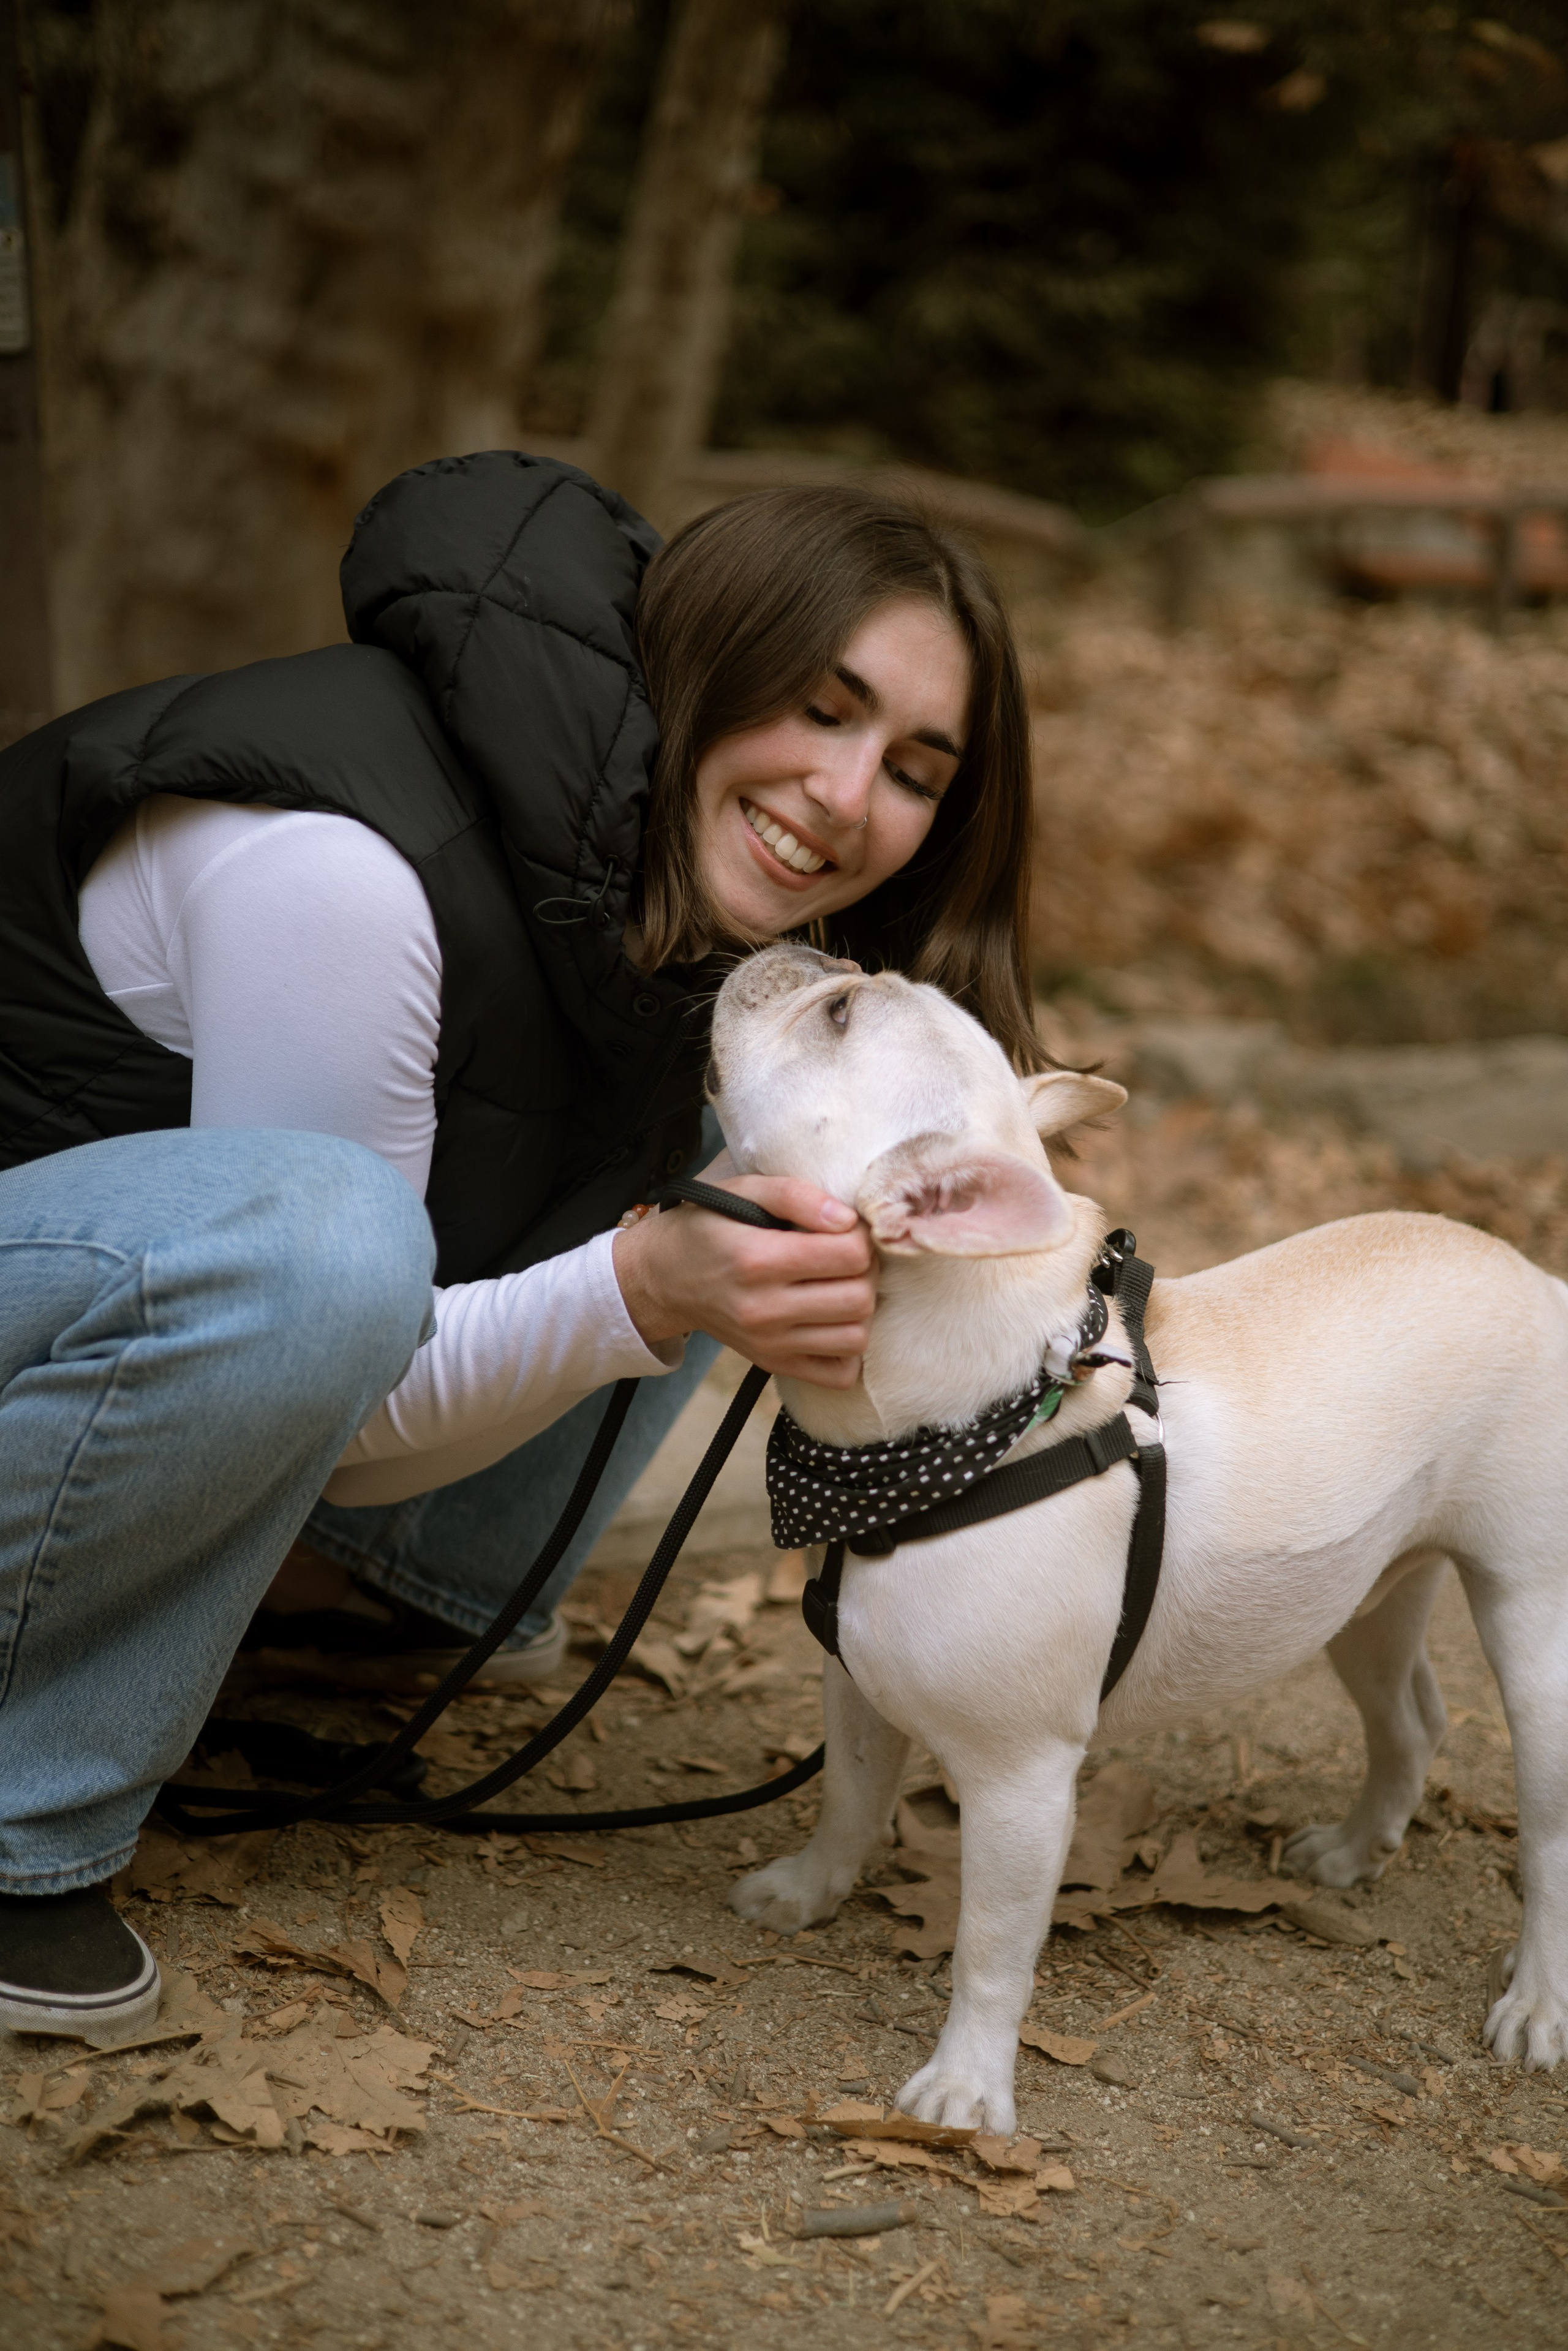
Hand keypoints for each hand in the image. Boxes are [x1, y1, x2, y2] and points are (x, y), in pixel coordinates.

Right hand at [613, 1166, 874, 1386]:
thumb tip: (847, 1220)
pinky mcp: (773, 1364)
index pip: (849, 1255)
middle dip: (866, 1271)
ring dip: (861, 1309)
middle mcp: (763, 1309)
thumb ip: (796, 1195)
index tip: (845, 1229)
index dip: (860, 1237)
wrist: (663, 1278)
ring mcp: (768, 1344)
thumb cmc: (708, 1226)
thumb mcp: (743, 1191)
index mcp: (757, 1258)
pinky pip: (839, 1374)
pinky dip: (848, 1349)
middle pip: (858, 1299)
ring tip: (840, 1286)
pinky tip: (832, 1320)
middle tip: (847, 1256)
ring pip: (856, 1338)